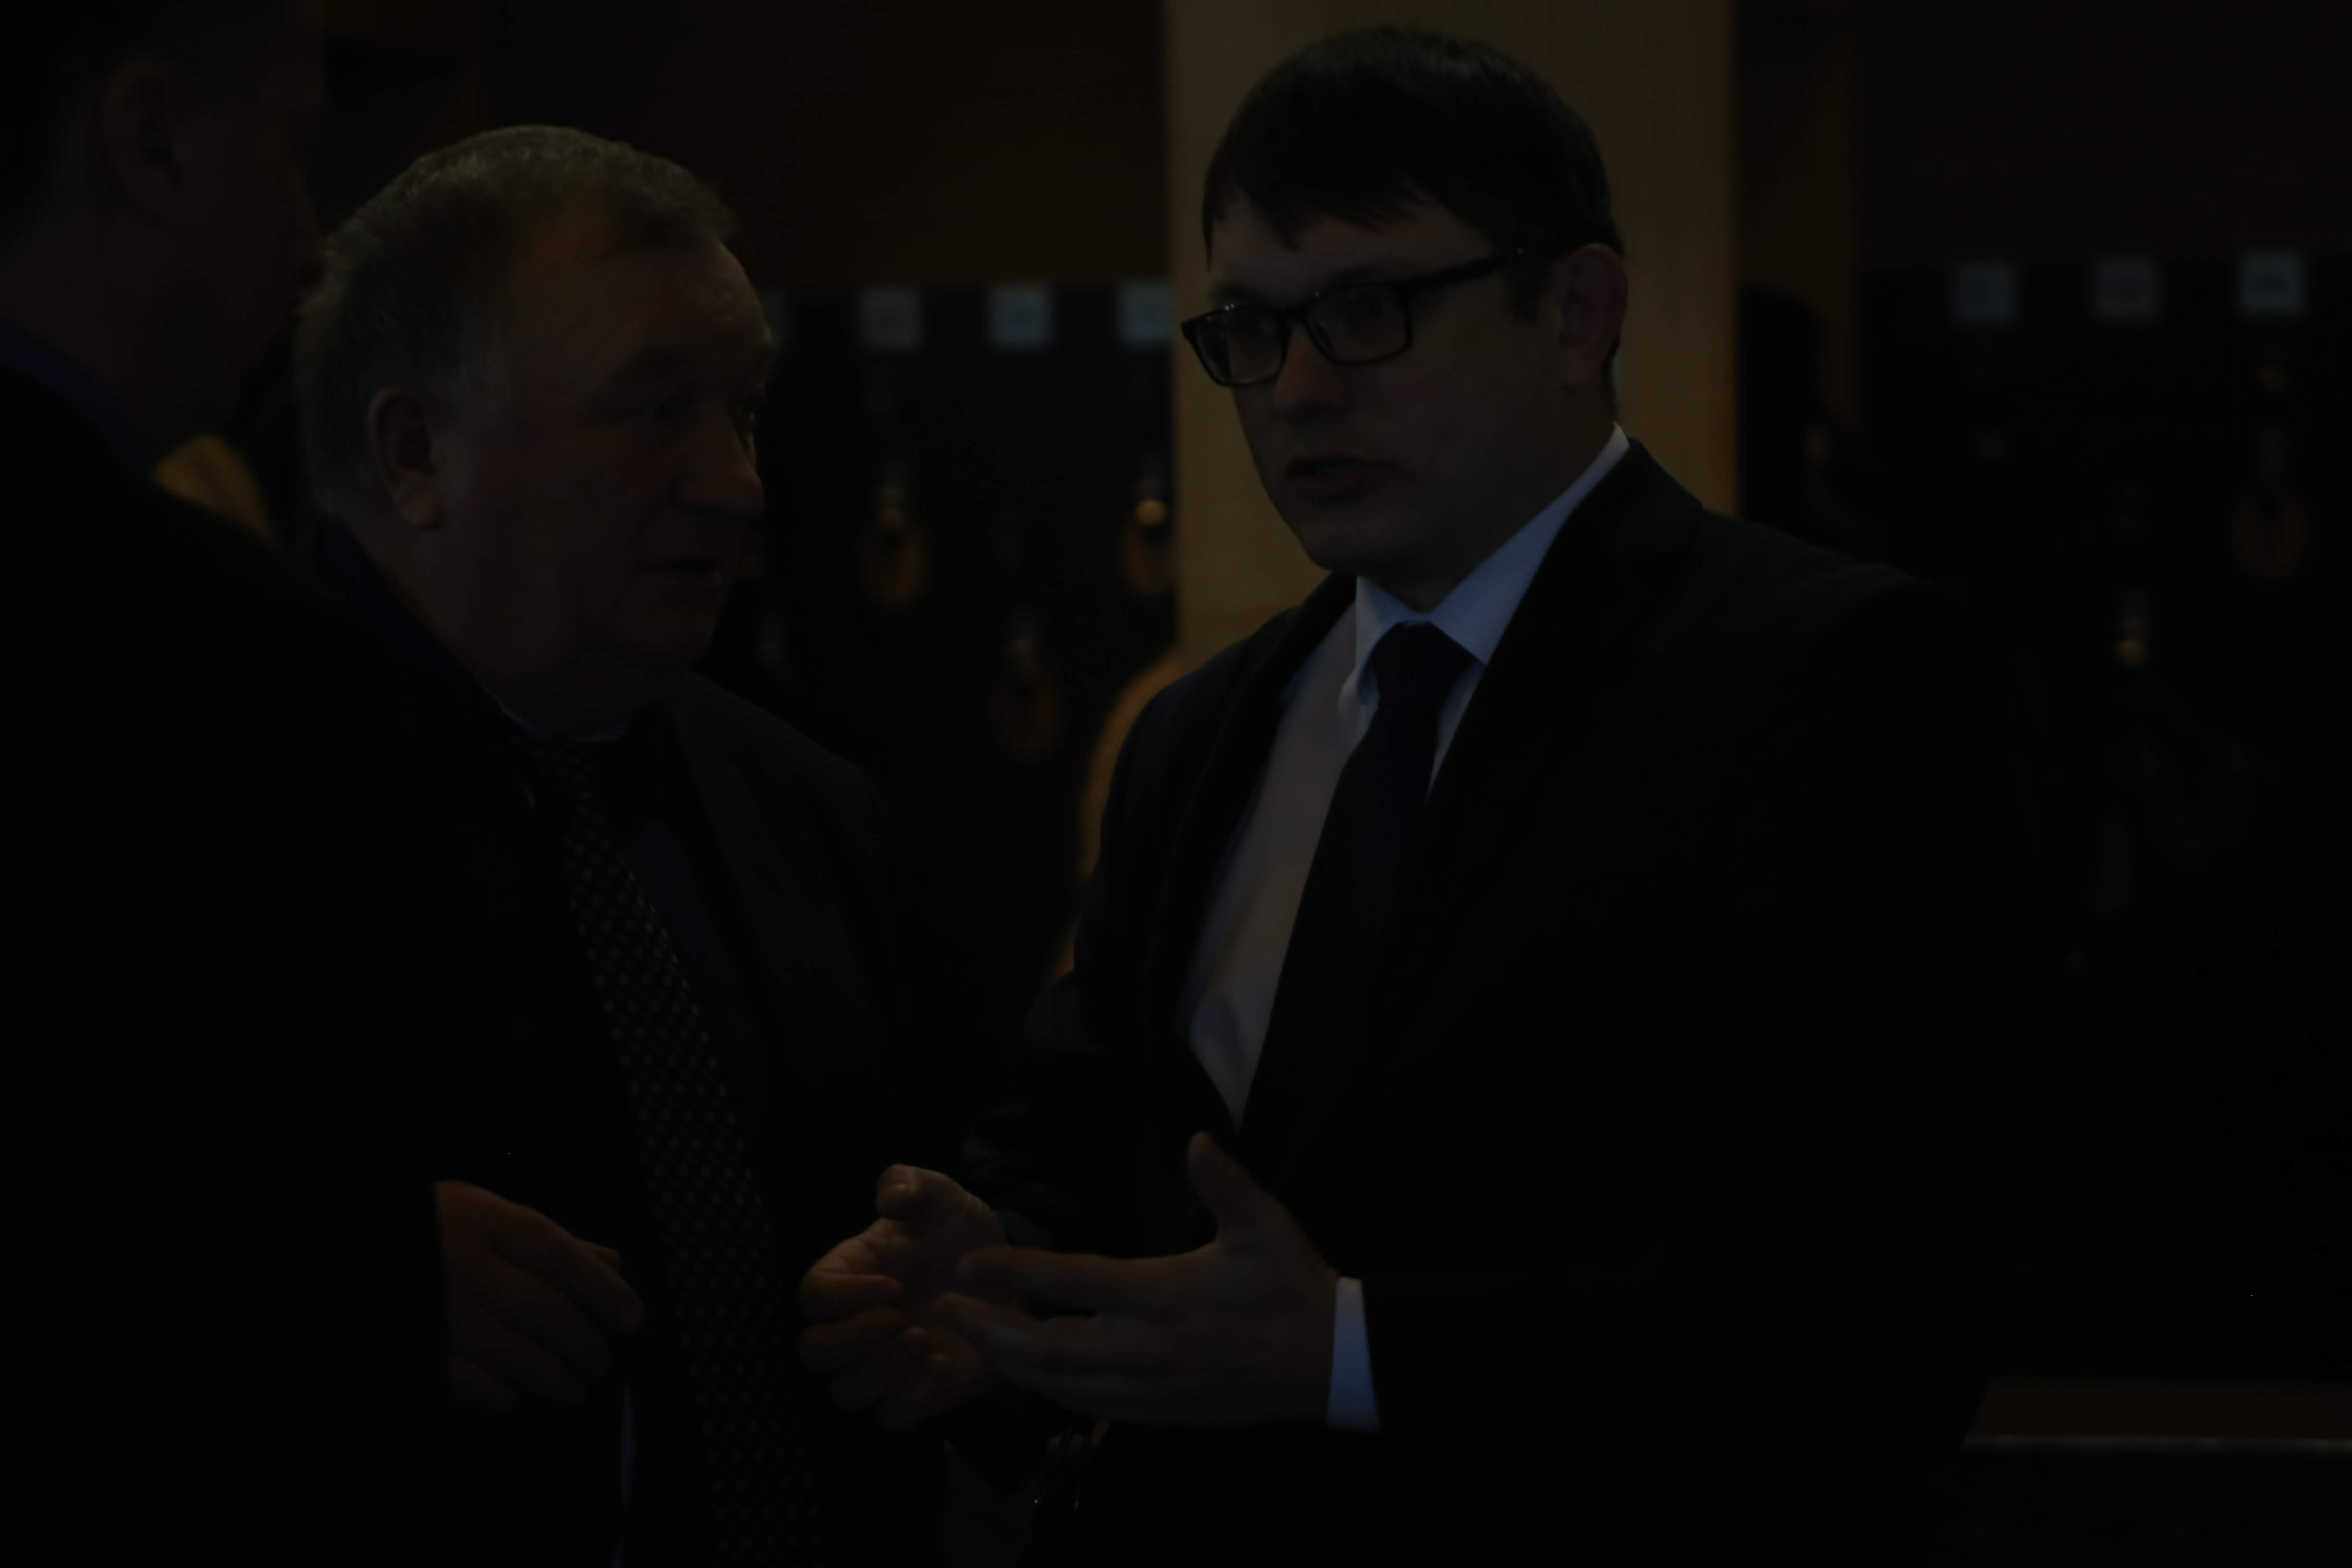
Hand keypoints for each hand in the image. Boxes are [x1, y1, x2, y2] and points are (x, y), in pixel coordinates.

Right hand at [434, 1181, 643, 1415]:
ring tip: (575, 1391)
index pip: (561, 1257)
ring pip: (517, 1356)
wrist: (344, 1243)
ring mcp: (436, 1311)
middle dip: (586, 1346)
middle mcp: (463, 1265)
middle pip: (547, 1312)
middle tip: (603, 1364)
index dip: (603, 1291)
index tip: (632, 1319)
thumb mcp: (489, 1214)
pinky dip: (502, 1396)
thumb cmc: (431, 1228)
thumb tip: (614, 1265)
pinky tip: (517, 1399)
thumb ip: (552, 1241)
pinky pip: (470, 1385)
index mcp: (484, 1221)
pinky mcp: (412, 1350)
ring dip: (557, 1380)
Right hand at [798, 1165, 1009, 1429]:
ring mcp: (884, 1365)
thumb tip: (890, 1198)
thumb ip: (910, 1184)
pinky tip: (944, 1366)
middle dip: (850, 1342)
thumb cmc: (960, 1233)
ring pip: (846, 1394)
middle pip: (814, 1353)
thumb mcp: (941, 1195)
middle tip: (900, 1319)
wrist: (1009, 1274)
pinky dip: (912, 1401)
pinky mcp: (917, 1394)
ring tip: (924, 1340)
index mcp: (850, 1275)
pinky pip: (893, 1419)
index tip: (892, 1286)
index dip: (843, 1298)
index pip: (812, 1296)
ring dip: (879, 1374)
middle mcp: (856, 1325)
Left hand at [934, 1133, 1336, 1426]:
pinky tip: (1028, 1374)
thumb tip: (1197, 1139)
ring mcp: (1150, 1389)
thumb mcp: (1265, 1225)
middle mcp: (1147, 1348)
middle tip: (943, 1309)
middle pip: (1048, 1350)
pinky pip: (1089, 1409)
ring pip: (1060, 1387)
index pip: (1074, 1283)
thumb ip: (1226, 1182)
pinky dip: (1049, 1391)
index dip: (1017, 1273)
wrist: (1329, 1362)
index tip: (970, 1265)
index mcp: (1163, 1296)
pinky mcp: (1159, 1414)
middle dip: (989, 1331)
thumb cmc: (1291, 1286)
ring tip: (973, 1338)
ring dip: (1010, 1364)